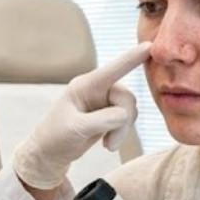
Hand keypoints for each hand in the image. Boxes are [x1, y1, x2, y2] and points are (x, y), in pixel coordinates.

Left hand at [13, 43, 150, 189]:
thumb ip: (101, 120)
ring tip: (107, 145)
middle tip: (110, 144)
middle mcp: (96, 89)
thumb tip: (124, 115)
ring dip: (122, 130)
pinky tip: (107, 142)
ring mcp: (104, 101)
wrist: (51, 154)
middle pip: (126, 98)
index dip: (131, 58)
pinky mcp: (109, 113)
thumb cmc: (56, 137)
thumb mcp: (76, 129)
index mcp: (84, 86)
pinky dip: (121, 133)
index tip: (149, 46)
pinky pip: (127, 118)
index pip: (112, 70)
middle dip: (123, 122)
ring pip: (129, 110)